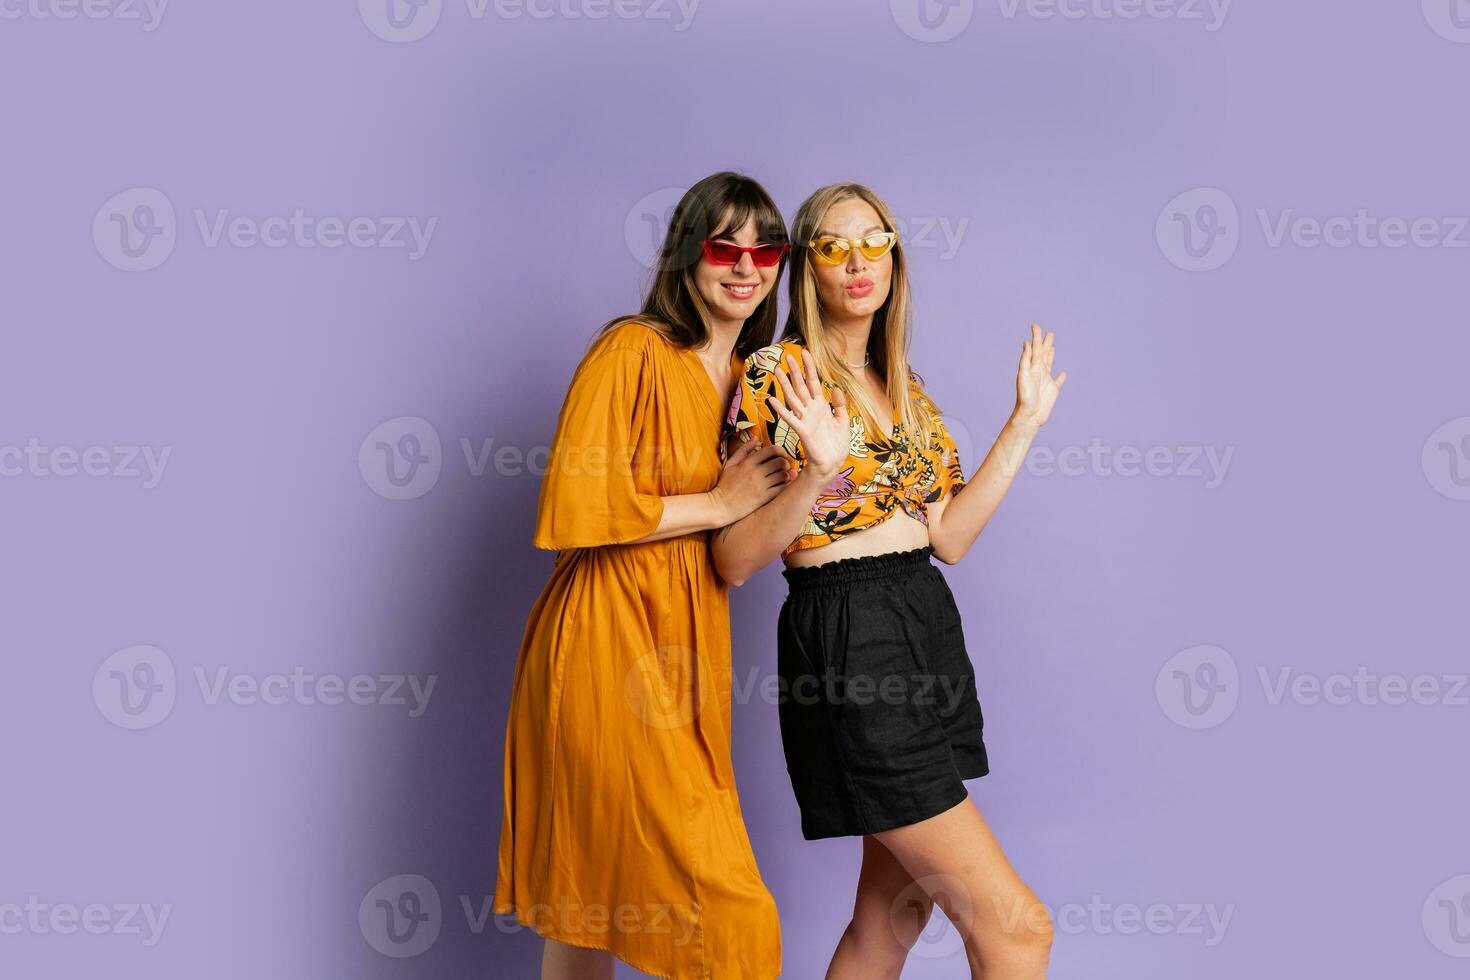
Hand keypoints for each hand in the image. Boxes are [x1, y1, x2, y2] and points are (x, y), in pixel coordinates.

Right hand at [710, 438, 794, 523]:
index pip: (771, 450)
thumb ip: (744, 449)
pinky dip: (786, 485)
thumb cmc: (725, 484)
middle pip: (780, 462)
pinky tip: (783, 484)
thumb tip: (756, 437)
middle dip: (785, 462)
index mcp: (748, 463)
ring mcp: (760, 486)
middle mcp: (755, 473)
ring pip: (783, 475)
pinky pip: (781, 488)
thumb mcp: (731, 463)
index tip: (782, 454)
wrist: (721, 506)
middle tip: (784, 465)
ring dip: (787, 474)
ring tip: (784, 475)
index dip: (781, 450)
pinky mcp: (763, 498)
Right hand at [768, 349, 849, 476]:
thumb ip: (839, 404)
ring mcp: (805, 420)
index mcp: (820, 406)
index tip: (805, 352)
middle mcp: (810, 410)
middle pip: (801, 386)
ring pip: (793, 398)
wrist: (833, 463)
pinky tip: (772, 399)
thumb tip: (835, 387)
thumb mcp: (843, 420)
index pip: (814, 382)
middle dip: (795, 371)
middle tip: (788, 356)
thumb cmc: (837, 445)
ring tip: (777, 371)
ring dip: (785, 385)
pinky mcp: (802, 431)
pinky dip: (781, 409)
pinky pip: (790, 418)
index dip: (810, 368)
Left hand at [1014, 323, 1066, 433]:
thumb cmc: (1025, 398)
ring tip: (1053, 347)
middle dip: (1046, 343)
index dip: (1036, 337)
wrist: (1029, 416)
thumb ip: (1025, 361)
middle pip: (1044, 354)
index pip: (1035, 349)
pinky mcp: (1053, 391)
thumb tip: (1026, 344)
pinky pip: (1058, 382)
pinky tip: (1063, 373)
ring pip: (1050, 364)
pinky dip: (1061, 377)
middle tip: (1049, 332)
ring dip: (1052, 355)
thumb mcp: (1023, 377)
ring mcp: (1046, 381)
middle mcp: (1040, 372)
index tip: (1035, 326)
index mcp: (1033, 367)